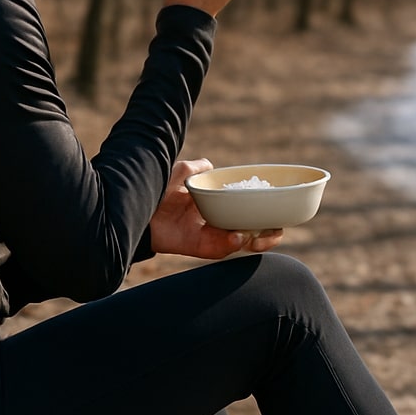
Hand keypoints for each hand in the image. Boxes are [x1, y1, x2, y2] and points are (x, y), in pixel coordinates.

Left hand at [149, 158, 283, 258]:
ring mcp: (207, 235)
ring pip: (239, 244)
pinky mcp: (196, 245)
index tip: (279, 210)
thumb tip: (212, 166)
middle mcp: (215, 222)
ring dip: (254, 241)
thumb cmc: (158, 187)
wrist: (136, 202)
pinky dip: (231, 244)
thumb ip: (199, 168)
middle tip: (276, 231)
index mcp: (217, 206)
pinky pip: (218, 249)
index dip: (265, 213)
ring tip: (260, 236)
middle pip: (250, 233)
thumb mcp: (181, 171)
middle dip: (268, 235)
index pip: (247, 212)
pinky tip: (239, 236)